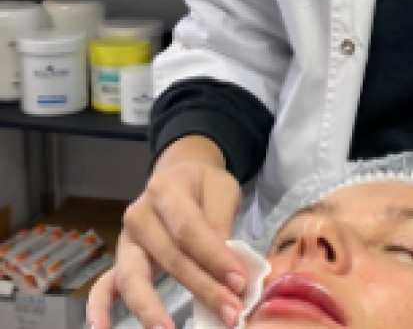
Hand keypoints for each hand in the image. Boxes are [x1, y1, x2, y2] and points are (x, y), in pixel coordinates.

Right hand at [86, 136, 246, 328]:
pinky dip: (99, 309)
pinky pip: (104, 287)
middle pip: (168, 256)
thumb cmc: (203, 184)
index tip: (239, 282)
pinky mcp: (121, 261)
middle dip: (201, 287)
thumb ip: (221, 223)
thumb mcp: (221, 189)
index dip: (214, 257)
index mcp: (165, 189)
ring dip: (151, 309)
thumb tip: (227, 268)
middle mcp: (139, 215)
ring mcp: (126, 240)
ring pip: (133, 278)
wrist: (181, 174)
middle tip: (230, 312)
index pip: (189, 228)